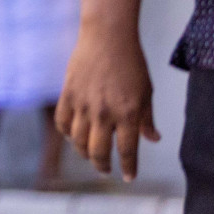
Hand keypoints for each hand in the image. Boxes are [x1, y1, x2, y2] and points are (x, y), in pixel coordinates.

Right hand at [55, 27, 159, 181]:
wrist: (107, 37)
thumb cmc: (131, 63)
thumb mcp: (146, 92)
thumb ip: (147, 118)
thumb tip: (152, 139)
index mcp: (128, 113)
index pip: (127, 151)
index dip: (128, 167)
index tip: (128, 177)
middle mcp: (104, 112)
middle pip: (98, 151)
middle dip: (102, 166)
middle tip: (105, 170)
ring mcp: (83, 104)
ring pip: (78, 140)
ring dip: (83, 153)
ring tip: (89, 155)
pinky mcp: (68, 94)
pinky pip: (62, 121)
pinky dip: (66, 133)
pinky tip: (72, 135)